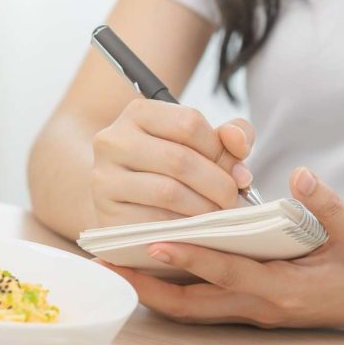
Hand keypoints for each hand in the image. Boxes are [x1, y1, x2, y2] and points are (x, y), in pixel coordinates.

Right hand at [90, 99, 254, 226]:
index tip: (236, 174)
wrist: (128, 202)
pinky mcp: (106, 214)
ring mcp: (105, 178)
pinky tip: (197, 230)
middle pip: (179, 159)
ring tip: (221, 216)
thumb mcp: (202, 145)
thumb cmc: (172, 170)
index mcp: (138, 113)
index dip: (220, 150)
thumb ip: (230, 136)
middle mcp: (113, 141)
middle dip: (218, 185)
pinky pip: (154, 223)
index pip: (189, 123)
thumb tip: (238, 143)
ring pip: (167, 192)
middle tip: (235, 202)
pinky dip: (184, 229)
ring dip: (204, 209)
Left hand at [100, 168, 343, 334]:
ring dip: (155, 292)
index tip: (150, 243)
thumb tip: (299, 174)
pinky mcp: (259, 309)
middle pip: (193, 307)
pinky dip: (178, 290)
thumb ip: (327, 204)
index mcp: (286, 290)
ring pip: (195, 310)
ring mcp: (259, 313)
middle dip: (147, 288)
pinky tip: (156, 270)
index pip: (227, 273)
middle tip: (107, 268)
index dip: (188, 260)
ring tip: (117, 269)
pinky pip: (208, 305)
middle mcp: (264, 308)